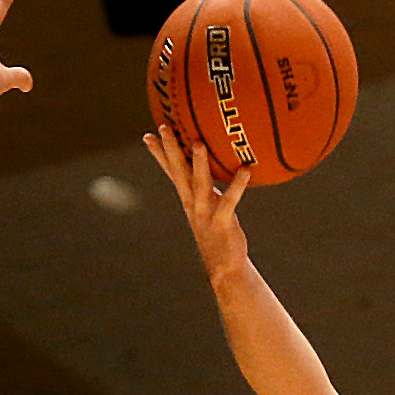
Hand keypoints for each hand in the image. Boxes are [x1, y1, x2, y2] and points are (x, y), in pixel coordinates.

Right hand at [144, 125, 252, 275]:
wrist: (224, 267)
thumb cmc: (219, 232)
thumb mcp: (210, 206)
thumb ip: (208, 188)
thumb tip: (213, 170)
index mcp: (188, 198)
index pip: (171, 172)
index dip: (159, 154)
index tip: (148, 135)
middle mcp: (193, 203)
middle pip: (179, 172)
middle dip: (170, 149)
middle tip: (164, 127)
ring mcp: (205, 213)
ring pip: (199, 184)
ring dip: (199, 164)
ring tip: (198, 143)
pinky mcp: (222, 223)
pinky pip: (230, 201)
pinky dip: (237, 185)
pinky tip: (246, 170)